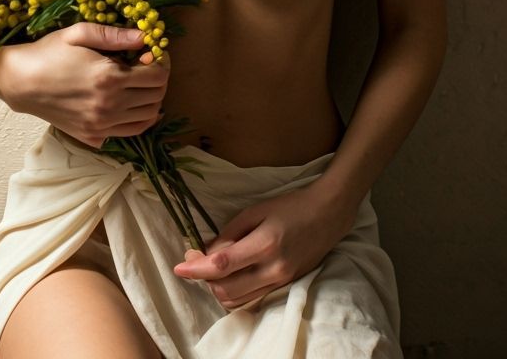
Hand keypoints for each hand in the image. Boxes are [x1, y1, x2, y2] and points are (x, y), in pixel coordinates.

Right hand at [0, 23, 169, 147]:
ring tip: (139, 84)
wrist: (20, 83)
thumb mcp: (79, 33)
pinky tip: (130, 103)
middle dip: (159, 79)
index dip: (162, 61)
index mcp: (109, 78)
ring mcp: (102, 125)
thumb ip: (115, 35)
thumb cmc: (48, 52)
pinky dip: (139, 118)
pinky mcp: (94, 136)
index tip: (152, 52)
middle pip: (157, 97)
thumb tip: (146, 37)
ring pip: (148, 118)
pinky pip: (130, 132)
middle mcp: (110, 106)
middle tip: (146, 66)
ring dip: (151, 100)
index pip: (158, 76)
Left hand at [172, 179, 355, 309]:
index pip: (222, 264)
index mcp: (265, 244)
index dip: (197, 268)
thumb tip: (206, 252)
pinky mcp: (284, 287)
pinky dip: (234, 291)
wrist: (327, 215)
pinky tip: (229, 275)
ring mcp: (280, 282)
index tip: (179, 267)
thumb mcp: (255, 211)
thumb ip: (229, 234)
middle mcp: (273, 269)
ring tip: (212, 266)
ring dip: (217, 287)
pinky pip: (251, 299)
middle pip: (226, 288)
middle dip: (204, 278)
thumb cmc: (290, 206)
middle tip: (195, 259)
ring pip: (237, 299)